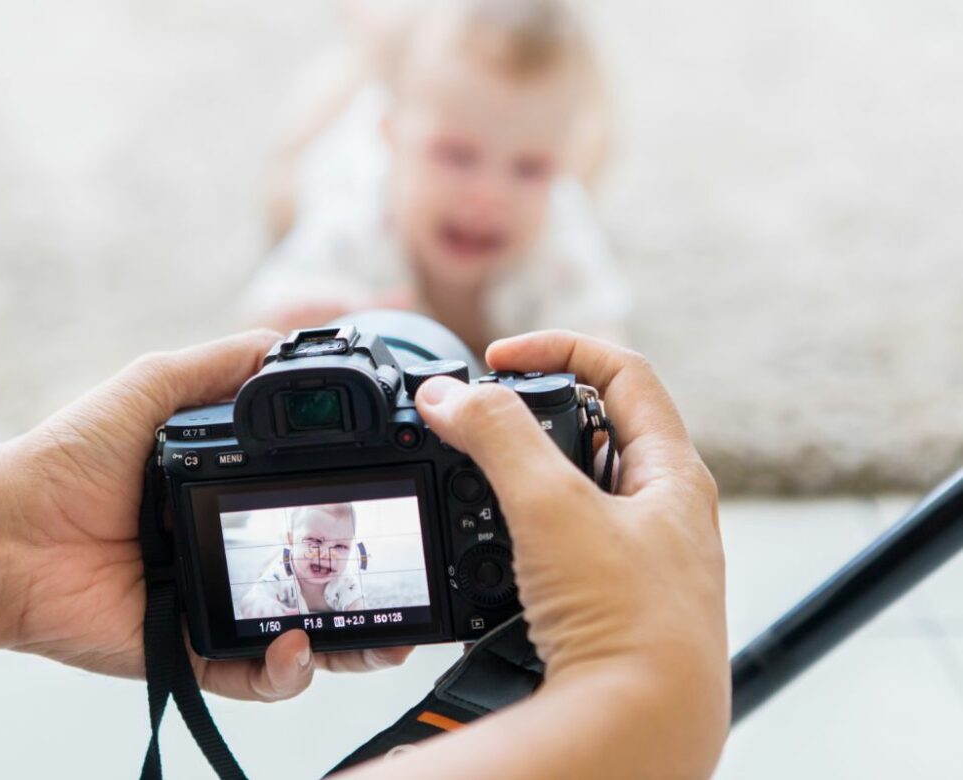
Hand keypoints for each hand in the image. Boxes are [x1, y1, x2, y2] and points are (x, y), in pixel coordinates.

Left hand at [0, 330, 410, 700]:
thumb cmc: (70, 460)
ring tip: (383, 642)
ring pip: (301, 641)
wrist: (9, 530)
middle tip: (411, 595)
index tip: (396, 506)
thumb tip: (286, 343)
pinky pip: (250, 679)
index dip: (358, 519)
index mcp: (232, 501)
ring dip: (350, 647)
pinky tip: (297, 649)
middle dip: (372, 598)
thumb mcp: (154, 388)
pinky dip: (283, 675)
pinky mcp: (189, 654)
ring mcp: (215, 610)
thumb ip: (219, 365)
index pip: (312, 514)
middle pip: (320, 585)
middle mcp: (231, 558)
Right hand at [411, 331, 727, 774]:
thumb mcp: (553, 506)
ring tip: (482, 483)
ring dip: (524, 476)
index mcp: (673, 472)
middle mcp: (664, 513)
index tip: (499, 359)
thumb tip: (449, 396)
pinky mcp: (609, 602)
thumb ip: (497, 437)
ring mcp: (638, 560)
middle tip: (482, 420)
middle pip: (598, 427)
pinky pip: (561, 544)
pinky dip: (522, 532)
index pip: (623, 371)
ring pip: (575, 490)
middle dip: (535, 415)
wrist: (638, 729)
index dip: (559, 347)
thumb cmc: (628, 624)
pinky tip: (496, 552)